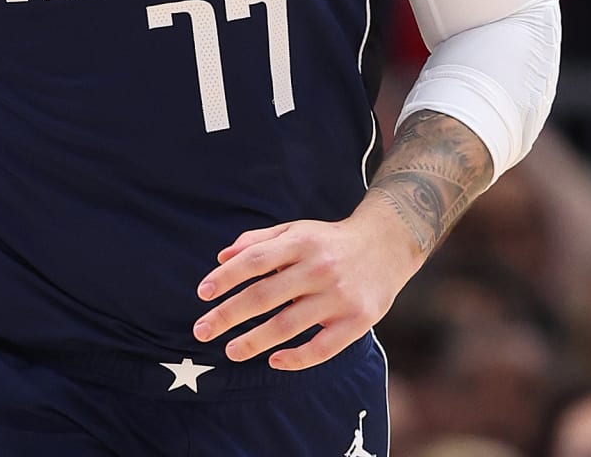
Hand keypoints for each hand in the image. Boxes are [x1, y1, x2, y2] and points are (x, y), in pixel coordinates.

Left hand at [192, 207, 416, 370]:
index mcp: (301, 242)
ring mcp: (339, 296)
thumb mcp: (296, 230)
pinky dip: (297, 358)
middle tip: (202, 330)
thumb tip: (221, 258)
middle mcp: (319, 268)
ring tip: (230, 350)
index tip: (202, 293)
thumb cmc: (330, 241)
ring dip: (254, 340)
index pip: (255, 260)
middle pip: (265, 295)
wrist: (388, 245)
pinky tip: (274, 361)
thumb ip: (258, 242)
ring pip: (288, 325)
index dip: (226, 277)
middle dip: (228, 315)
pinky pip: (323, 348)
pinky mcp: (358, 320)